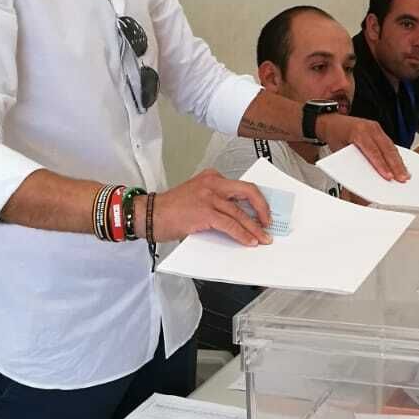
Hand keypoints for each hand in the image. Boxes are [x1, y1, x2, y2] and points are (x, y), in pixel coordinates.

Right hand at [149, 170, 271, 245]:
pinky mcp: (205, 212)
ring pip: (241, 213)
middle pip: (248, 191)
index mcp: (212, 177)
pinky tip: (249, 241)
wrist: (149, 214)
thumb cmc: (170, 209)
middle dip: (263, 208)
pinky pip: (230, 225)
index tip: (264, 212)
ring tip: (263, 238)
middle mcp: (213, 183)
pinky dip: (242, 234)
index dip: (257, 200)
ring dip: (255, 228)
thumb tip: (239, 218)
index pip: (242, 186)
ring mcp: (209, 197)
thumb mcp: (197, 196)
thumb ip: (216, 202)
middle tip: (268, 222)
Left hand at [317, 113, 408, 180]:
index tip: (389, 176)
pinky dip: (396, 155)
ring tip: (405, 174)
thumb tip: (366, 177)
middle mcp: (369, 127)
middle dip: (396, 165)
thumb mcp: (340, 150)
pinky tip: (401, 164)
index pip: (373, 151)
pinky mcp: (378, 129)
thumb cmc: (335, 135)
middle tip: (402, 178)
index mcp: (358, 132)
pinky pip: (389, 143)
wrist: (332, 121)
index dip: (382, 165)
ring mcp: (375, 127)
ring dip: (399, 161)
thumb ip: (353, 161)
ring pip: (391, 146)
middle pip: (386, 149)